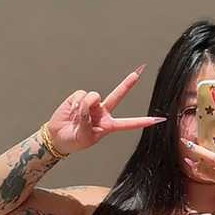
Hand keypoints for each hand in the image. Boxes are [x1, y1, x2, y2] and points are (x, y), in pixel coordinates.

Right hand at [47, 65, 165, 154]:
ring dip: (85, 106)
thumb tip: (87, 103)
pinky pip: (82, 95)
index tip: (156, 120)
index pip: (128, 123)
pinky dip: (78, 103)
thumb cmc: (74, 140)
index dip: (141, 121)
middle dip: (127, 84)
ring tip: (79, 117)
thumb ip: (88, 121)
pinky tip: (74, 110)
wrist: (58, 136)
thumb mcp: (86, 137)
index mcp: (108, 125)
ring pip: (94, 96)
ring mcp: (92, 104)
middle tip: (138, 73)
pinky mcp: (80, 97)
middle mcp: (103, 112)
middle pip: (118, 96)